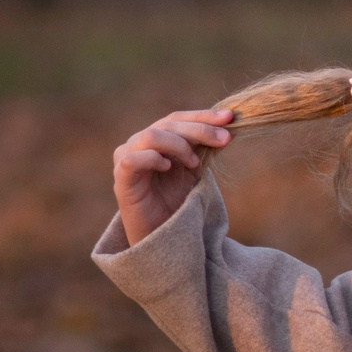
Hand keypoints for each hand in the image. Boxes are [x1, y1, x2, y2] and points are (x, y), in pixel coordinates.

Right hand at [111, 109, 233, 245]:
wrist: (163, 235)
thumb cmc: (178, 202)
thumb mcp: (196, 170)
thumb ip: (206, 149)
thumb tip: (230, 128)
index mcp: (157, 138)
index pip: (178, 118)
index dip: (203, 116)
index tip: (230, 117)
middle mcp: (139, 143)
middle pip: (168, 124)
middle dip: (200, 129)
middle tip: (224, 139)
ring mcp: (126, 158)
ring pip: (151, 135)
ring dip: (179, 145)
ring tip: (194, 163)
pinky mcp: (120, 179)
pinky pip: (132, 159)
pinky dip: (153, 158)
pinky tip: (168, 167)